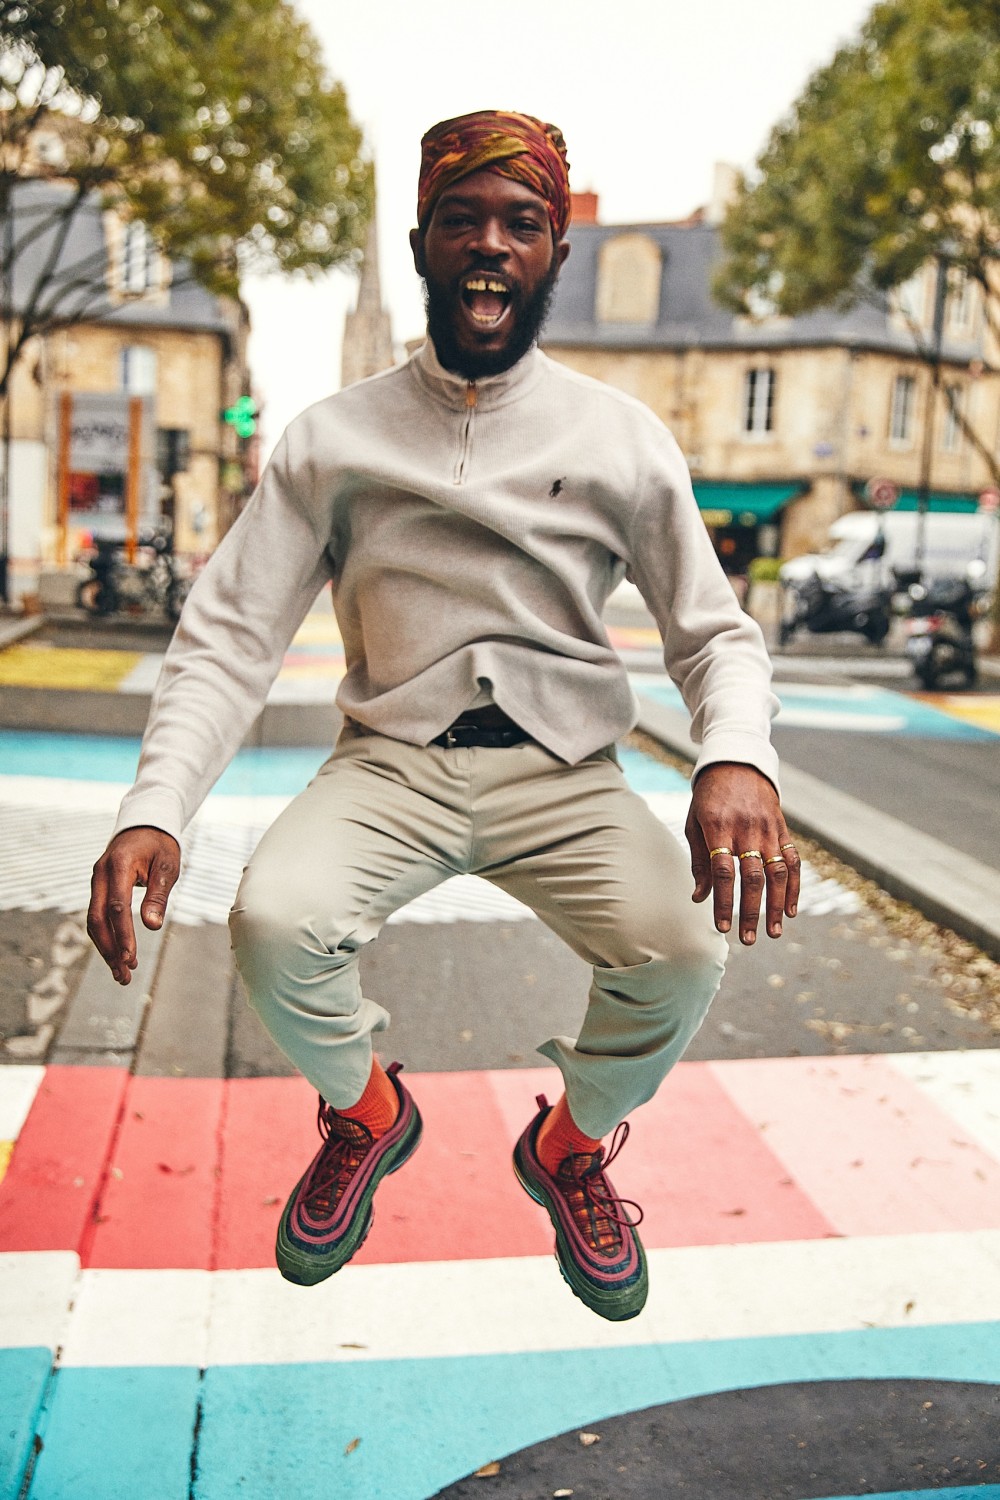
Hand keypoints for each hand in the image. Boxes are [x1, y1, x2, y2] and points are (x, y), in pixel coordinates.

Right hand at [88, 827, 180, 983]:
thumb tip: (152, 926)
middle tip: (125, 976)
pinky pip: (97, 916)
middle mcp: (101, 874)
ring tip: (122, 974)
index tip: (130, 958)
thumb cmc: (160, 845)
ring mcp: (96, 881)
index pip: (117, 906)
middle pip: (98, 919)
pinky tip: (117, 955)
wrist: (144, 825)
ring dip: (106, 948)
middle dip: (110, 949)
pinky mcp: (99, 888)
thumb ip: (158, 895)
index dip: (122, 934)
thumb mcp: (167, 866)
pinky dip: (106, 937)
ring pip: (94, 921)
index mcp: (119, 865)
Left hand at [685, 761, 799, 944]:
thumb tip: (699, 898)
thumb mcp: (695, 824)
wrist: (736, 764)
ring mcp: (769, 829)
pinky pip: (793, 861)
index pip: (723, 872)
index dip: (723, 901)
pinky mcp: (783, 829)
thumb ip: (700, 861)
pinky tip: (789, 910)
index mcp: (719, 827)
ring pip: (777, 873)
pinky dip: (794, 887)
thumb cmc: (708, 798)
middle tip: (748, 939)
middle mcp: (748, 829)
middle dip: (751, 911)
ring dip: (776, 906)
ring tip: (773, 933)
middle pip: (753, 877)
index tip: (721, 927)